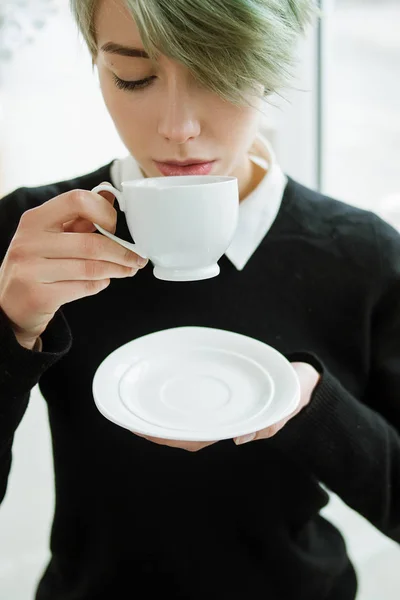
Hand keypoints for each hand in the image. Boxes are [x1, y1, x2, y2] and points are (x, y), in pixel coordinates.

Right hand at [0, 183, 147, 348]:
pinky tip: (103, 281)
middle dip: (122, 252)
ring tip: (128, 270)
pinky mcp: (39, 296)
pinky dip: (100, 284)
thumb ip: (77, 221)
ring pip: (91, 268)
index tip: (118, 227)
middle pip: (91, 243)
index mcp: (35, 219)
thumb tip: (110, 199)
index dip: (104, 212)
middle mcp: (29, 241)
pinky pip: (84, 287)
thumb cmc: (36, 265)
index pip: (77, 201)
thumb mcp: (49, 237)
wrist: (9, 305)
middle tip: (138, 259)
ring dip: (117, 270)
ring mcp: (32, 269)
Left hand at [132, 362, 319, 451]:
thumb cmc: (292, 393)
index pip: (194, 436)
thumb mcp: (289, 406)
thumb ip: (272, 420)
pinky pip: (190, 398)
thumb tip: (240, 438)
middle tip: (127, 418)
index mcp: (232, 425)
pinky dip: (172, 395)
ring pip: (182, 415)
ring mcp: (216, 406)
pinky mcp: (216, 391)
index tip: (142, 430)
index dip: (166, 435)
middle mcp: (220, 418)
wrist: (298, 379)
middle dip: (153, 426)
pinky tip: (158, 385)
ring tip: (132, 404)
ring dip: (157, 412)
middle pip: (181, 428)